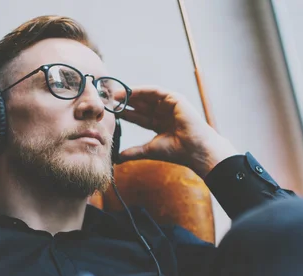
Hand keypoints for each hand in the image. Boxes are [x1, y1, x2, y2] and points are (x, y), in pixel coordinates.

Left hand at [118, 86, 239, 177]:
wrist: (194, 150)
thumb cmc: (177, 151)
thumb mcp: (150, 150)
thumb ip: (134, 151)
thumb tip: (118, 158)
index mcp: (160, 125)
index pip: (139, 117)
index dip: (125, 114)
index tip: (110, 112)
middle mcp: (164, 114)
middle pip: (141, 105)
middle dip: (125, 102)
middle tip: (108, 100)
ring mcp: (170, 105)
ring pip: (147, 97)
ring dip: (131, 95)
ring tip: (116, 95)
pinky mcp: (175, 99)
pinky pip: (155, 91)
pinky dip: (142, 90)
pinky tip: (130, 92)